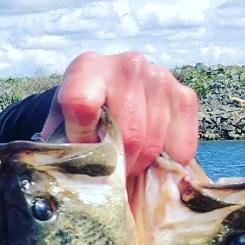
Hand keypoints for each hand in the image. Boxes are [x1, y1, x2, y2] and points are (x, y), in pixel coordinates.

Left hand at [43, 51, 198, 176]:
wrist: (104, 90)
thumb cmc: (78, 114)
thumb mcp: (60, 125)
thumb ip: (65, 145)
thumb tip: (77, 178)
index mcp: (87, 68)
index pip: (81, 105)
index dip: (82, 138)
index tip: (83, 151)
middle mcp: (128, 66)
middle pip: (128, 134)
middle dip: (117, 165)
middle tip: (110, 173)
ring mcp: (161, 78)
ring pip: (153, 144)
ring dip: (139, 166)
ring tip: (126, 166)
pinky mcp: (185, 95)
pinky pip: (180, 146)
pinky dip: (164, 162)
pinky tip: (149, 159)